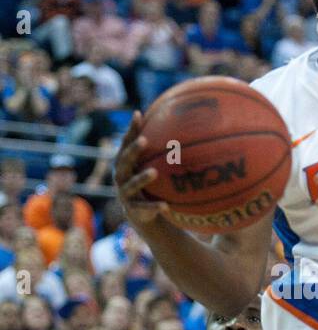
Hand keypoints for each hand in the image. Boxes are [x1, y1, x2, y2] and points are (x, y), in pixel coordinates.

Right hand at [114, 111, 170, 228]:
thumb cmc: (147, 184)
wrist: (140, 214)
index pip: (126, 143)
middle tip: (144, 140)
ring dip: (141, 178)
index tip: (138, 114)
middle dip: (133, 151)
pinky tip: (166, 206)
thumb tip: (183, 126)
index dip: (131, 130)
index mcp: (124, 164)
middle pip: (124, 161)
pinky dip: (155, 206)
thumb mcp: (150, 166)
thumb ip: (160, 152)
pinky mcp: (133, 210)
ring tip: (154, 172)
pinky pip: (144, 208)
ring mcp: (125, 194)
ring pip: (131, 185)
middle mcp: (121, 177)